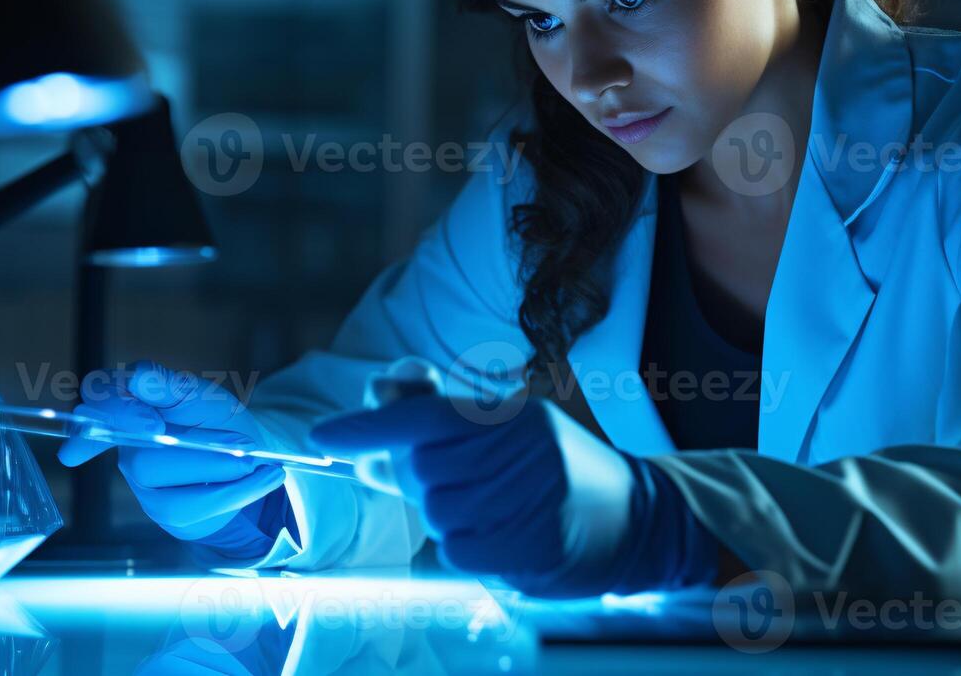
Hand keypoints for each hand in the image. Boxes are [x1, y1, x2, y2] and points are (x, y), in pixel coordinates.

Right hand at [57, 359, 285, 541]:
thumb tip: (136, 376)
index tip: (153, 423)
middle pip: (142, 459)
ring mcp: (142, 484)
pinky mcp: (164, 511)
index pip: (100, 402)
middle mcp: (127, 448)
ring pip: (170, 491)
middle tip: (244, 446)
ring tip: (259, 462)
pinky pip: (191, 508)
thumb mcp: (200, 394)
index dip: (119, 413)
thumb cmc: (214, 418)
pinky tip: (264, 479)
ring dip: (222, 472)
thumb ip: (168, 385)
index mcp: (129, 405)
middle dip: (198, 453)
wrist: (244, 454)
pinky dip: (236, 493)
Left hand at [309, 394, 646, 596]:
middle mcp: (521, 449)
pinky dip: (466, 546)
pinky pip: (457, 549)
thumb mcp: (505, 430)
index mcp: (511, 415)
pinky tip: (500, 535)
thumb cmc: (557, 470)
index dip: (370, 424)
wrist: (636, 520)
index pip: (425, 413)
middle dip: (420, 479)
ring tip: (492, 508)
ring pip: (437, 511)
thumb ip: (435, 423)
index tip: (324, 434)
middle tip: (457, 482)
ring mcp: (529, 496)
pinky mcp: (531, 543)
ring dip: (448, 514)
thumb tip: (371, 411)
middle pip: (422, 467)